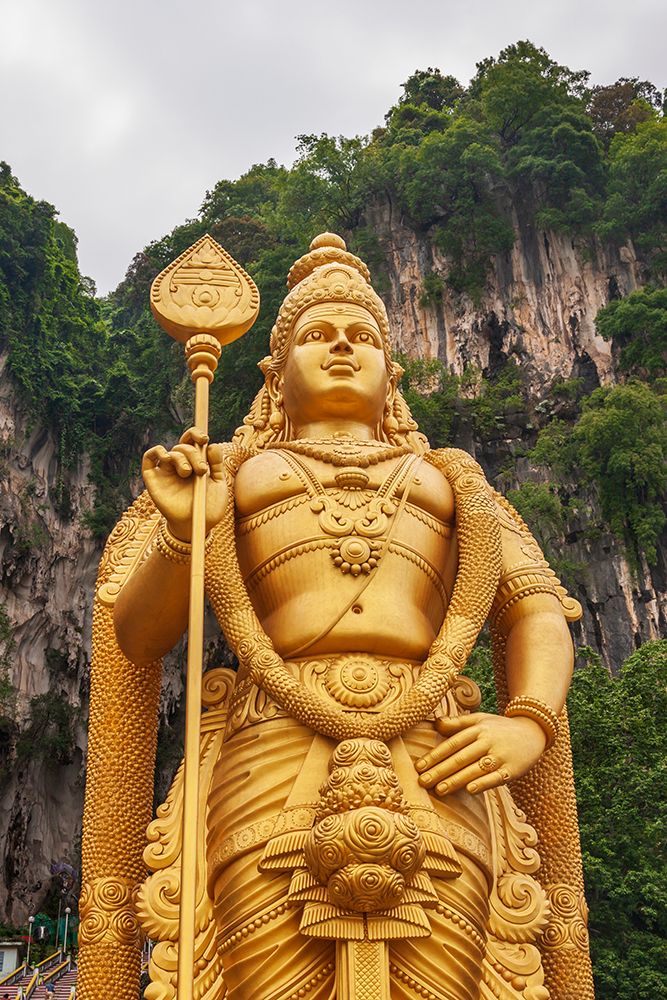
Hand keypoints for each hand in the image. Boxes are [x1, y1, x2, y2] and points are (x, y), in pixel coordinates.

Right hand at [142, 428, 227, 541]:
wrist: (197, 526)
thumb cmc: (208, 507)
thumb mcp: (218, 484)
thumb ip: (216, 465)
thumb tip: (212, 445)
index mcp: (195, 463)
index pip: (192, 441)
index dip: (196, 434)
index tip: (204, 438)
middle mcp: (180, 465)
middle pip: (183, 447)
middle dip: (194, 454)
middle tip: (201, 470)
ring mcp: (166, 472)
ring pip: (169, 452)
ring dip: (180, 457)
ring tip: (188, 472)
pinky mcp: (153, 479)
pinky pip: (148, 459)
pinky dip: (155, 452)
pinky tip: (166, 456)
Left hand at [414, 712, 546, 796]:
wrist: (534, 732)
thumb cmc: (500, 728)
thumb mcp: (480, 719)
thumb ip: (458, 722)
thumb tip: (435, 723)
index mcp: (478, 729)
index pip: (452, 744)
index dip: (435, 755)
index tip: (419, 766)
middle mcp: (488, 742)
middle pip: (460, 758)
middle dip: (440, 770)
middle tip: (422, 782)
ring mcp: (501, 756)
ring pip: (475, 769)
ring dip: (456, 780)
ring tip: (439, 790)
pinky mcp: (513, 770)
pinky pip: (496, 778)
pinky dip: (483, 783)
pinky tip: (469, 790)